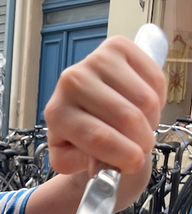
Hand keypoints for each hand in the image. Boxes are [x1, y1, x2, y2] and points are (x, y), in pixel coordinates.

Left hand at [44, 35, 165, 176]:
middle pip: (126, 118)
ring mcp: (95, 60)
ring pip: (145, 100)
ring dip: (150, 122)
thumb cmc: (76, 137)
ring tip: (139, 128)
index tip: (135, 164)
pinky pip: (154, 79)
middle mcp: (71, 82)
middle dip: (141, 141)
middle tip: (141, 149)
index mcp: (56, 113)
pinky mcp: (118, 47)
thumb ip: (83, 164)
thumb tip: (102, 166)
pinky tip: (143, 108)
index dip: (123, 154)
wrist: (83, 108)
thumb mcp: (70, 159)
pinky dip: (157, 100)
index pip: (98, 136)